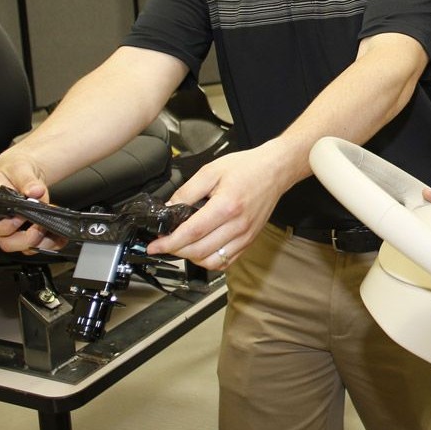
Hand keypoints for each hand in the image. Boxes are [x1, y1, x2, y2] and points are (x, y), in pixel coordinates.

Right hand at [0, 152, 67, 253]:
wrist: (24, 171)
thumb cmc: (15, 170)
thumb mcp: (19, 168)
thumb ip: (27, 180)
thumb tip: (35, 191)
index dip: (5, 227)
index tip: (20, 217)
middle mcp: (4, 223)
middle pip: (7, 244)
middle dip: (26, 239)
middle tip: (39, 226)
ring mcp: (18, 230)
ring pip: (25, 249)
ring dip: (41, 242)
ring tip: (52, 228)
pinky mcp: (32, 232)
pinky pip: (40, 246)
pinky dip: (52, 243)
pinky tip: (60, 234)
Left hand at [144, 141, 294, 268]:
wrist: (275, 170)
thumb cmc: (247, 168)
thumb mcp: (211, 171)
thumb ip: (188, 191)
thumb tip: (169, 208)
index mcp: (227, 206)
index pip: (192, 233)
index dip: (170, 242)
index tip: (155, 246)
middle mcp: (238, 225)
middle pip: (199, 251)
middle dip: (176, 251)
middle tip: (164, 245)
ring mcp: (245, 236)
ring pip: (212, 261)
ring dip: (192, 259)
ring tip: (182, 247)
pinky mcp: (250, 241)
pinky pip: (226, 261)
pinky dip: (209, 261)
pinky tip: (201, 250)